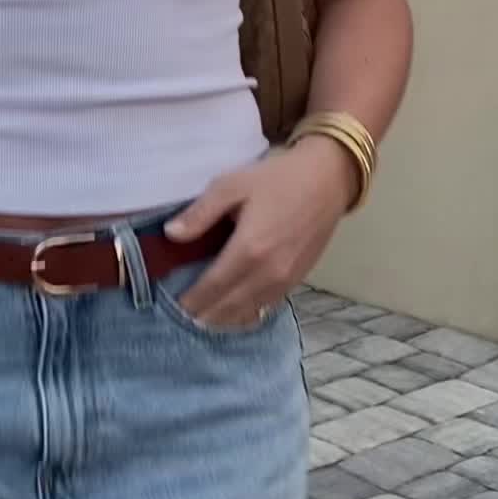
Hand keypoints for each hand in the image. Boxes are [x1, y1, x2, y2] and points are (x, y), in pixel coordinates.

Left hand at [163, 137, 356, 326]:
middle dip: (205, 315)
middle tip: (184, 317)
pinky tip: (235, 312)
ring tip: (205, 319)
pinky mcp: (298, 280)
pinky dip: (248, 313)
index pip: (212, 288)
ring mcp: (286, 280)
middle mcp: (268, 273)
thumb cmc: (276, 179)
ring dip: (225, 319)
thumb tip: (171, 234)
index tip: (173, 305)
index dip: (191, 300)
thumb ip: (200, 213)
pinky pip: (268, 307)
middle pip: (229, 307)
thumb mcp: (231, 185)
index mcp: (248, 250)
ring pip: (249, 312)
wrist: (326, 180)